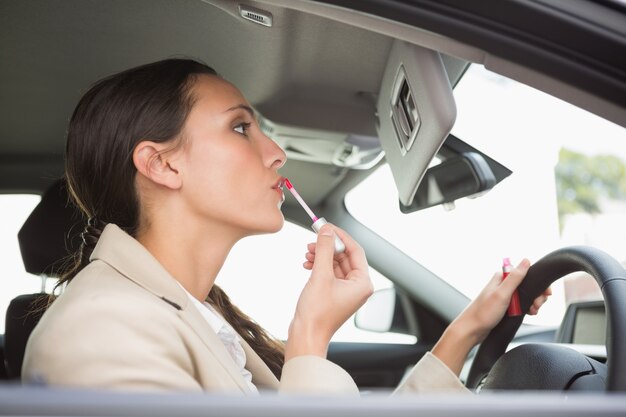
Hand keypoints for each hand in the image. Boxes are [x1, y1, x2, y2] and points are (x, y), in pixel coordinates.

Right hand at [285, 224, 372, 360]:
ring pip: (335, 263)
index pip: (355, 250)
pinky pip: (329, 273)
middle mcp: (358, 287)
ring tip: (307, 254)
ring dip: (321, 256)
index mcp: (363, 283)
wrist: (306, 336)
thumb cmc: (317, 314)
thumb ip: (324, 249)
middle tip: (314, 239)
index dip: (340, 236)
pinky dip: (319, 266)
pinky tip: (307, 264)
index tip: (327, 227)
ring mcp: (346, 291)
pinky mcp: (334, 294)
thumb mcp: (320, 275)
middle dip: (328, 247)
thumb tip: (326, 231)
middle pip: (345, 256)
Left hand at [432, 258, 550, 374]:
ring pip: (526, 295)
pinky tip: (528, 313)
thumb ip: (515, 278)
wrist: (472, 330)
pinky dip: (527, 308)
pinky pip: (521, 303)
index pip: (527, 273)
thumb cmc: (483, 313)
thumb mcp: (502, 294)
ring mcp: (504, 295)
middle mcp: (503, 284)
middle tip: (537, 306)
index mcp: (502, 277)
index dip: (539, 283)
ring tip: (533, 311)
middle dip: (537, 295)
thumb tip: (526, 260)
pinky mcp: (505, 305)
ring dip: (533, 302)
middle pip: (528, 284)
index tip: (545, 294)